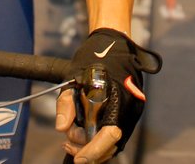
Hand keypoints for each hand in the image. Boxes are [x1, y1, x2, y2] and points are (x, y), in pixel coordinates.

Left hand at [56, 27, 161, 162]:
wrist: (112, 42)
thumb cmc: (94, 57)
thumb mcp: (73, 78)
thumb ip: (66, 105)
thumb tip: (61, 127)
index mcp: (119, 97)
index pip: (110, 135)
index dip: (94, 151)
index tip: (79, 159)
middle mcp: (131, 107)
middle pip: (112, 144)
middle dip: (88, 150)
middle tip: (67, 144)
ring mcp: (133, 110)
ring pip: (113, 141)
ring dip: (92, 145)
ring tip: (72, 137)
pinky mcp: (130, 111)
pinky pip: (114, 132)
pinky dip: (99, 137)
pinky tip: (83, 131)